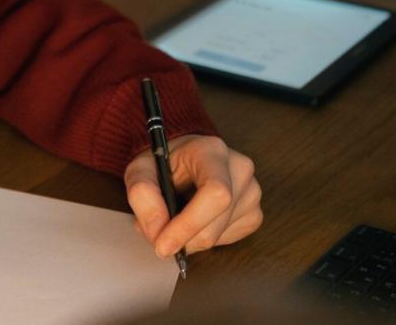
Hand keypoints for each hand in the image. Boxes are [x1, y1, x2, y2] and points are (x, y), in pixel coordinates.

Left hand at [124, 134, 262, 259]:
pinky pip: (226, 241)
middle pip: (214, 224)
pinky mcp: (254, 214)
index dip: (189, 224)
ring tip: (175, 216)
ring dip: (189, 238)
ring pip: (218, 237)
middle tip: (156, 234)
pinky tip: (195, 219)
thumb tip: (157, 232)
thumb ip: (142, 195)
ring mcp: (252, 193)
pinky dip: (204, 238)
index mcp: (212, 151)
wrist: (184, 159)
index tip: (163, 244)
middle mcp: (240, 170)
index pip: (215, 193)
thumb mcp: (140, 169)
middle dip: (181, 239)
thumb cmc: (163, 162)